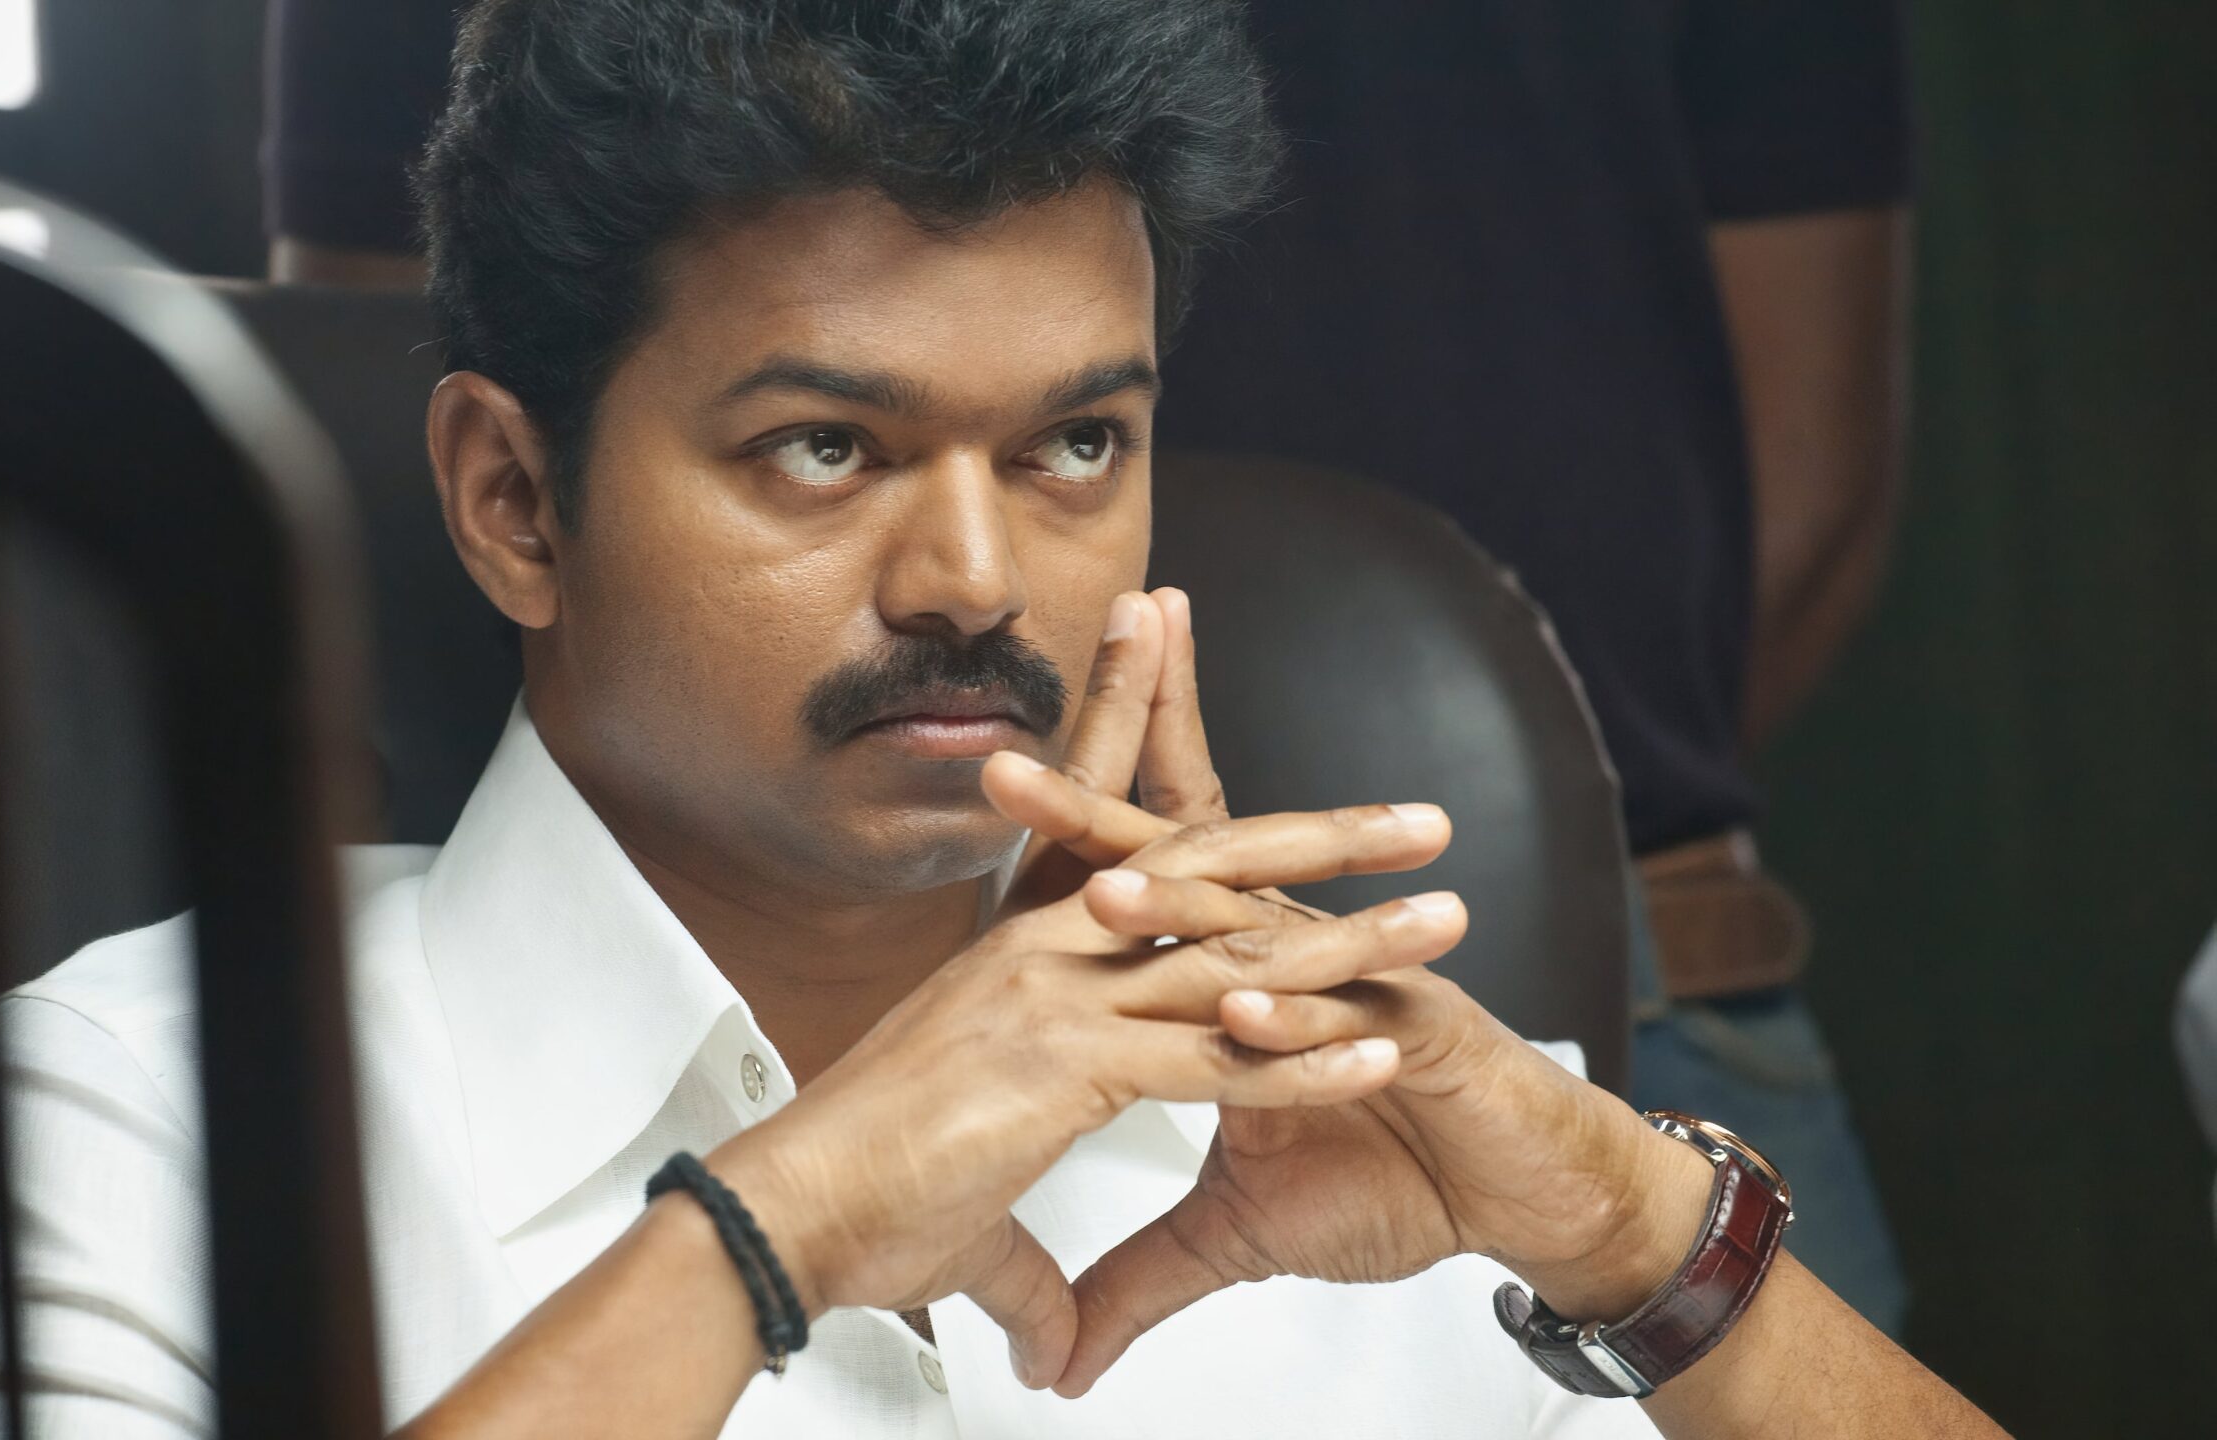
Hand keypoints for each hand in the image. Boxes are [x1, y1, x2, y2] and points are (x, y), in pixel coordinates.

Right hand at [704, 793, 1454, 1389]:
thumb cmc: (855, 1195)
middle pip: (1205, 869)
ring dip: (1353, 941)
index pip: (1121, 842)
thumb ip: (1031, 1270)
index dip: (1187, 782)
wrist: (785, 1214)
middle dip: (1322, 840)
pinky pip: (1217, 1063)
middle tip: (1417, 820)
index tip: (1253, 739)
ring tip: (1443, 916)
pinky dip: (1308, 1063)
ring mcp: (1057, 1001)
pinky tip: (1386, 1053)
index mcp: (1017, 953)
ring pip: (1234, 959)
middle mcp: (1042, 953)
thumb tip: (1052, 1341)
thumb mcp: (970, 1215)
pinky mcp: (1071, 1070)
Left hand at [1003, 600, 1713, 1398]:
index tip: (980, 798)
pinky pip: (1352, 1021)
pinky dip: (1299, 1021)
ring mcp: (1355, 983)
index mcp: (1238, 977)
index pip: (1138, 899)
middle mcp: (1289, 957)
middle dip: (1097, 820)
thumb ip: (1141, 1275)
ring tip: (1100, 896)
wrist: (1518, 1193)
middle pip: (1179, 873)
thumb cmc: (1393, 1178)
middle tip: (1012, 773)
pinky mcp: (1422, 1032)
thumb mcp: (1238, 1235)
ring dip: (1181, 912)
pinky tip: (1248, 1013)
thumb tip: (1059, 1351)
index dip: (1059, 853)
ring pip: (1257, 935)